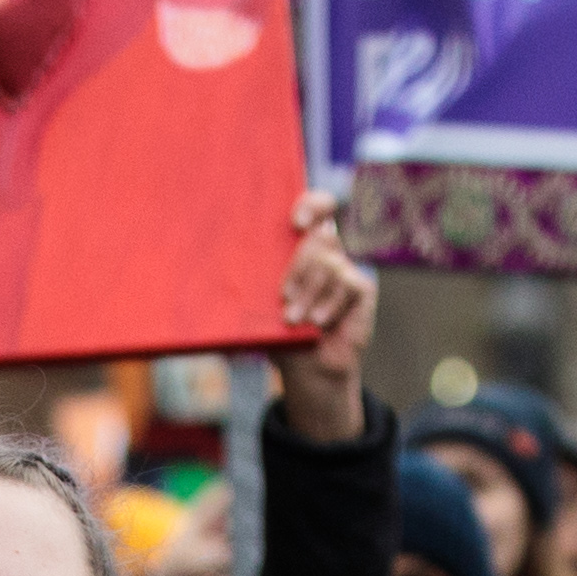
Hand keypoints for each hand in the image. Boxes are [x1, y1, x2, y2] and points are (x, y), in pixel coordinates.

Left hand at [267, 191, 378, 446]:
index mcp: (300, 246)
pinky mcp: (361, 288)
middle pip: (320, 236)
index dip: (311, 205)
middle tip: (285, 299)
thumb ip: (248, 284)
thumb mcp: (258, 307)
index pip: (315, 206)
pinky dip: (328, 304)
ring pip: (329, 262)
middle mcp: (326, 252)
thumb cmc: (280, 334)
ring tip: (295, 319)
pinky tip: (318, 322)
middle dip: (298, 269)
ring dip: (309, 294)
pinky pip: (346, 283)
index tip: (296, 223)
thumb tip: (215, 266)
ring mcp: (345, 268)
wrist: (308, 370)